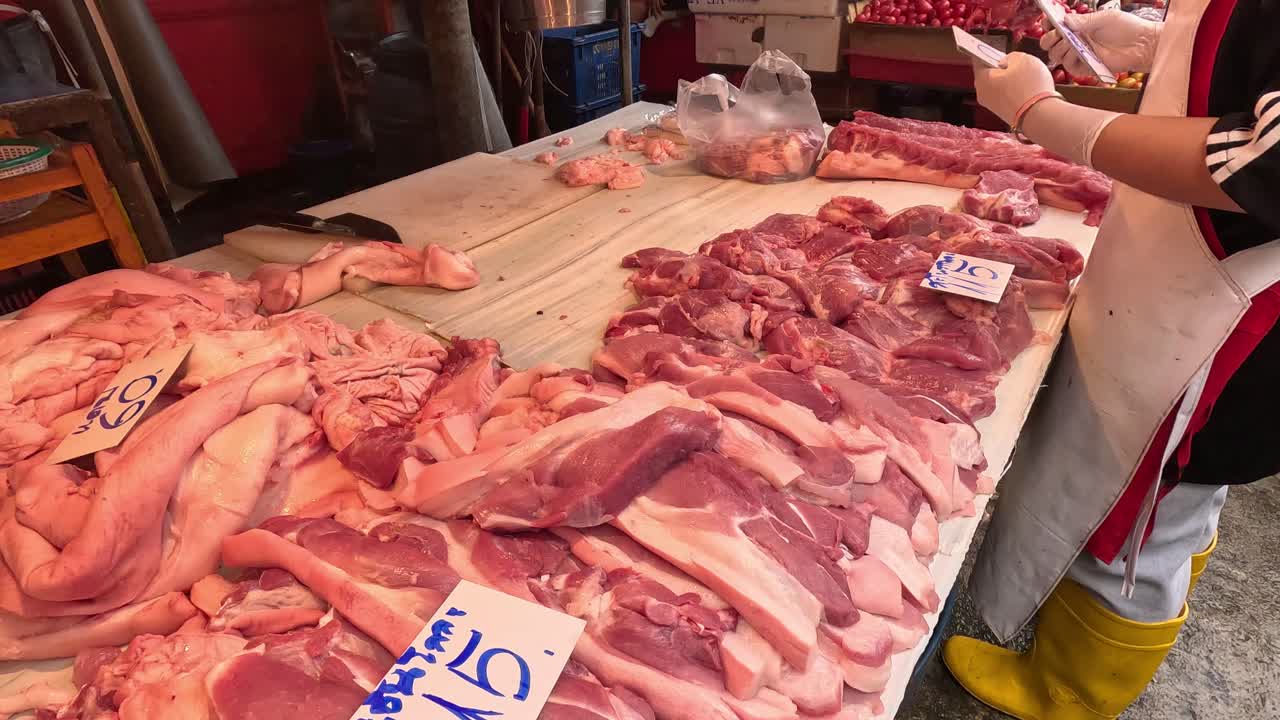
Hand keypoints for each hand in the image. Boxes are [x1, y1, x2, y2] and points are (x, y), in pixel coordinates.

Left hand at [973, 52, 1056, 125]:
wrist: (1040, 116)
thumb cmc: (1030, 86)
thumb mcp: (1023, 59)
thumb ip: (1011, 56)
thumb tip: (1006, 62)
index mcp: (981, 78)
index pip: (979, 59)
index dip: (987, 51)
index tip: (993, 48)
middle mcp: (982, 94)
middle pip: (989, 74)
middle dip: (1000, 67)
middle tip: (1014, 62)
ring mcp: (992, 106)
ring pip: (998, 86)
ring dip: (1008, 79)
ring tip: (1025, 75)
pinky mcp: (1004, 114)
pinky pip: (1006, 96)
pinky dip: (1014, 90)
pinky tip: (1027, 88)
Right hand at [1040, 9, 1162, 75]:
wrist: (1141, 44)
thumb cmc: (1126, 28)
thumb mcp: (1105, 18)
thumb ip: (1084, 20)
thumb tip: (1064, 20)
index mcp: (1078, 27)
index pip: (1055, 26)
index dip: (1048, 25)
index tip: (1049, 22)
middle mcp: (1075, 41)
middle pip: (1049, 44)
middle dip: (1050, 39)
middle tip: (1059, 34)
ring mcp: (1078, 55)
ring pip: (1056, 55)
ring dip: (1061, 48)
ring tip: (1074, 44)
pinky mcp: (1084, 68)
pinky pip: (1069, 67)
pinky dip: (1071, 59)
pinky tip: (1081, 53)